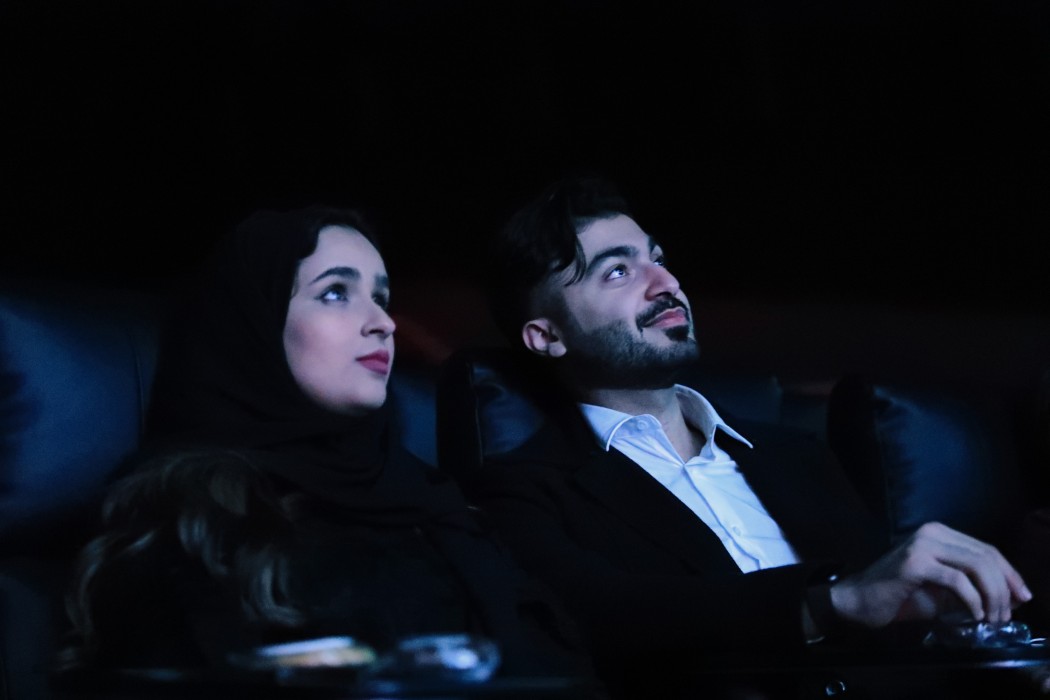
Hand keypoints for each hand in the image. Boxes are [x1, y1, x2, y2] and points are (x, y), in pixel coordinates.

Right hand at [829, 521, 1032, 627]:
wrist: (857, 601)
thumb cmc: (897, 596)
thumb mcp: (941, 589)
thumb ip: (971, 586)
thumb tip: (1011, 596)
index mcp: (939, 533)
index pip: (987, 549)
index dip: (1010, 574)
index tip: (1022, 598)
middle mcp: (932, 532)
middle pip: (986, 556)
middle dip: (1005, 588)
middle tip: (1007, 615)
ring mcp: (922, 546)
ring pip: (976, 566)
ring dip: (992, 597)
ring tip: (992, 618)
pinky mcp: (915, 563)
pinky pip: (957, 581)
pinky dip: (973, 601)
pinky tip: (973, 616)